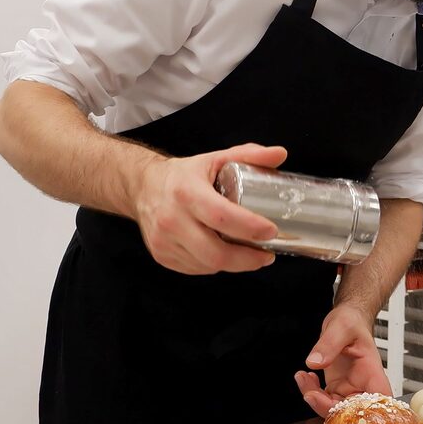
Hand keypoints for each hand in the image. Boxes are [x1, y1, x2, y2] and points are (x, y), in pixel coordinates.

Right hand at [133, 143, 285, 274]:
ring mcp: (164, 241)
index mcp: (186, 192)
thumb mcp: (214, 159)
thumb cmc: (183, 175)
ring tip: (249, 255)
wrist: (142, 187)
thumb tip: (280, 154)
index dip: (249, 228)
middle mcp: (172, 219)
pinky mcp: (162, 255)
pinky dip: (214, 265)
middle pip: (215, 253)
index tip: (271, 232)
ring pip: (207, 265)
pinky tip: (225, 255)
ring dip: (233, 264)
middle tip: (266, 255)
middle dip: (247, 260)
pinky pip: (196, 269)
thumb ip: (248, 155)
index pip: (221, 217)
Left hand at [294, 305, 392, 416]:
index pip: (377, 404)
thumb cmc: (352, 322)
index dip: (361, 415)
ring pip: (334, 410)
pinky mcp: (336, 389)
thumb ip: (329, 344)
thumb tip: (316, 361)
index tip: (338, 408)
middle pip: (351, 414)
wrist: (346, 320)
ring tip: (303, 378)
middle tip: (310, 393)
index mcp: (372, 373)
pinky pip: (323, 401)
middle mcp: (363, 386)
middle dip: (326, 407)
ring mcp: (349, 390)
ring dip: (314, 399)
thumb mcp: (341, 327)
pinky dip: (311, 392)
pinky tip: (306, 377)